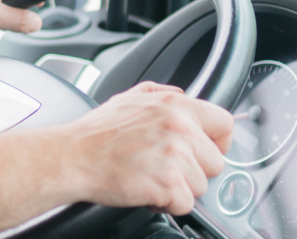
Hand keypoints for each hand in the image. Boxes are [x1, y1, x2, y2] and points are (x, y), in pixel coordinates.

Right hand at [52, 82, 232, 214]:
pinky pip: (185, 204)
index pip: (224, 123)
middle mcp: (179, 127)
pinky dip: (167, 204)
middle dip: (193, 170)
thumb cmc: (96, 133)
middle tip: (165, 168)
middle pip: (215, 162)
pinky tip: (147, 190)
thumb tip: (182, 95)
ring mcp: (175, 156)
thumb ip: (162, 93)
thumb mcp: (130, 97)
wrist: (72, 157)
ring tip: (151, 177)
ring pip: (201, 186)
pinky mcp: (168, 183)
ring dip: (179, 188)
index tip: (205, 150)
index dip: (217, 142)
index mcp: (175, 105)